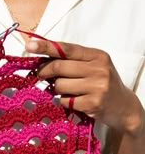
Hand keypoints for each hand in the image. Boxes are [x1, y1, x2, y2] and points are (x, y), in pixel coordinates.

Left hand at [26, 39, 143, 134]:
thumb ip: (72, 61)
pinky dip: (64, 102)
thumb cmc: (103, 84)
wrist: (124, 107)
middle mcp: (99, 69)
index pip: (66, 49)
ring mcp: (97, 87)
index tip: (29, 45)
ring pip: (59, 85)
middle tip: (40, 75)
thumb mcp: (93, 67)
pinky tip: (75, 102)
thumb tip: (42, 59)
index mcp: (97, 56)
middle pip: (59, 67)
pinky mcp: (93, 104)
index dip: (46, 47)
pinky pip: (65, 101)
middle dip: (44, 71)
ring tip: (68, 91)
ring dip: (57, 89)